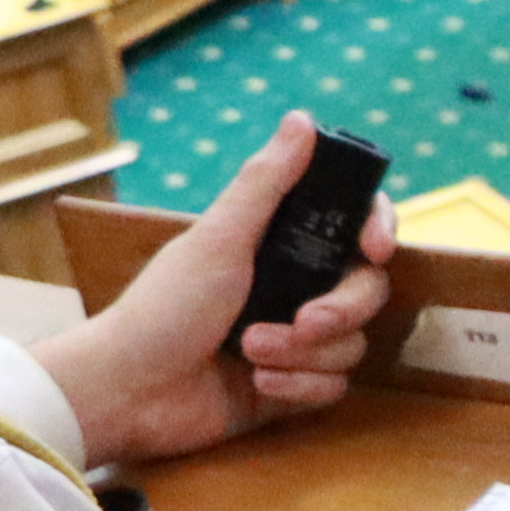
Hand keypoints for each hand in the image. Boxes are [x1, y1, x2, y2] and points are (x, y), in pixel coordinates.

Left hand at [30, 111, 386, 468]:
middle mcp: (293, 288)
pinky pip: (333, 387)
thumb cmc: (164, 307)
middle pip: (365, 290)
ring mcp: (295, 340)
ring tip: (251, 354)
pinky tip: (258, 384)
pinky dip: (298, 387)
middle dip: (339, 310)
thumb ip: (265, 183)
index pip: (353, 228)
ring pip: (350, 344)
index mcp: (277, 245)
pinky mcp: (293, 387)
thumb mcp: (218, 240)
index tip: (375, 249)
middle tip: (304, 322)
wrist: (131, 391)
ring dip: (303, 354)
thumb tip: (302, 118)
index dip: (378, 232)